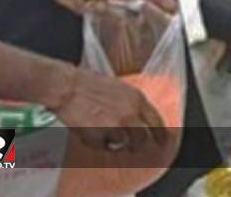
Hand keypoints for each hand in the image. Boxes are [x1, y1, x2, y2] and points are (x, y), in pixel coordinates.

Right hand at [50, 67, 167, 153]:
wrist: (67, 86)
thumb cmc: (89, 84)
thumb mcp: (119, 88)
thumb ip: (131, 103)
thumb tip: (139, 118)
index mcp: (137, 98)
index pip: (157, 121)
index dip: (161, 134)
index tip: (162, 141)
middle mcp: (130, 112)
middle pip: (143, 138)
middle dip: (137, 145)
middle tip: (132, 147)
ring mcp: (116, 125)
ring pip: (123, 144)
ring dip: (116, 142)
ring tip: (103, 133)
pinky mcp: (101, 135)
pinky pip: (104, 146)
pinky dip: (98, 143)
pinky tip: (90, 130)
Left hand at [51, 0, 176, 14]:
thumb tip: (102, 7)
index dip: (162, 0)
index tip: (174, 10)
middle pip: (135, 6)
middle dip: (134, 13)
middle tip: (130, 15)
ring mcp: (108, 4)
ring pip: (115, 16)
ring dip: (106, 12)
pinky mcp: (95, 13)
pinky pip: (95, 18)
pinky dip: (85, 9)